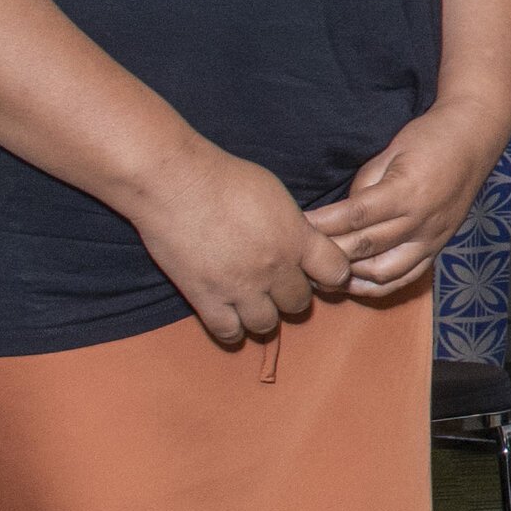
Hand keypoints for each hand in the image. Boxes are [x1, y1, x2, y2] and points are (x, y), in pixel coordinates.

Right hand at [130, 143, 348, 346]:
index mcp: (297, 239)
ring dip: (262, 315)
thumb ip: (293, 226)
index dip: (331, 274)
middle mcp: (275, 268)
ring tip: (251, 300)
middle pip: (300, 303)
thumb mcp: (276, 194)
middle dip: (291, 294)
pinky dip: (232, 330)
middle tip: (276, 283)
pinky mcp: (206, 298)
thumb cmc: (224, 177)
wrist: (174, 182)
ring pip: (267, 324)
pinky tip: (229, 316)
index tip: (319, 272)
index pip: (336, 273)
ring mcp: (240, 287)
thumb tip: (300, 241)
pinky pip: (229, 333)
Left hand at [308, 100, 509, 298]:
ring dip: (350, 275)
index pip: (354, 216)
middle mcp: (420, 220)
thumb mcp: (388, 155)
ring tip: (322, 272)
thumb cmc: (428, 140)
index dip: (321, 225)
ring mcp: (431, 238)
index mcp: (405, 192)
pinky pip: (407, 277)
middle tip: (298, 255)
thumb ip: (364, 189)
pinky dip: (378, 286)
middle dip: (328, 253)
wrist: (473, 141)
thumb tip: (341, 217)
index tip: (294, 228)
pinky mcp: (438, 247)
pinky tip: (354, 283)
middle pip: (364, 247)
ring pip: (384, 271)